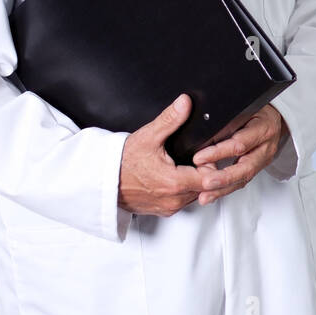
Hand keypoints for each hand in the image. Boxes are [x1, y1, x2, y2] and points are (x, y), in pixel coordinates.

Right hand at [118, 94, 210, 215]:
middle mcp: (174, 200)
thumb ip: (170, 119)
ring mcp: (168, 207)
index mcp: (175, 183)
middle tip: (195, 157)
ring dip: (195, 182)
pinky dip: (184, 190)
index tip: (203, 154)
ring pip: (196, 195)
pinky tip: (176, 176)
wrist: (103, 181)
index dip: (212, 164)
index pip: (211, 177)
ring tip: (186, 166)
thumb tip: (185, 103)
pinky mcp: (163, 211)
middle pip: (206, 187)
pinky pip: (183, 201)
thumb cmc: (123, 162)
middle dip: (205, 172)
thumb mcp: (148, 136)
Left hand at [190, 104, 286, 205]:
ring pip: (243, 179)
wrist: (274, 119)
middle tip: (204, 183)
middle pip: (245, 168)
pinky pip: (242, 182)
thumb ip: (227, 122)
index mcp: (263, 129)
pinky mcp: (257, 169)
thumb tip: (202, 133)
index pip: (240, 144)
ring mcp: (263, 161)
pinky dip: (225, 190)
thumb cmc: (258, 111)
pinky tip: (211, 195)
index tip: (198, 158)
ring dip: (222, 189)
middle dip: (223, 178)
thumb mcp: (244, 110)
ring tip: (204, 196)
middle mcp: (265, 148)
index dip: (219, 152)